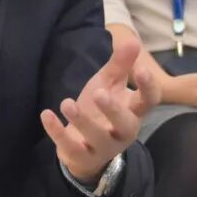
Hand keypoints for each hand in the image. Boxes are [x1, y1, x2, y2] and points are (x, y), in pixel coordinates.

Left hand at [40, 40, 160, 184]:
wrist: (83, 148)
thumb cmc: (101, 111)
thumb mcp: (109, 85)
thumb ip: (120, 65)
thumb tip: (134, 40)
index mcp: (133, 111)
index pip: (149, 101)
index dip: (148, 87)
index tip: (141, 69)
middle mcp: (122, 132)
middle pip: (125, 124)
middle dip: (113, 110)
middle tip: (99, 92)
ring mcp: (102, 147)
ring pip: (97, 137)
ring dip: (81, 120)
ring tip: (67, 103)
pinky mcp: (81, 156)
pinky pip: (71, 147)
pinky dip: (57, 131)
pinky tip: (47, 114)